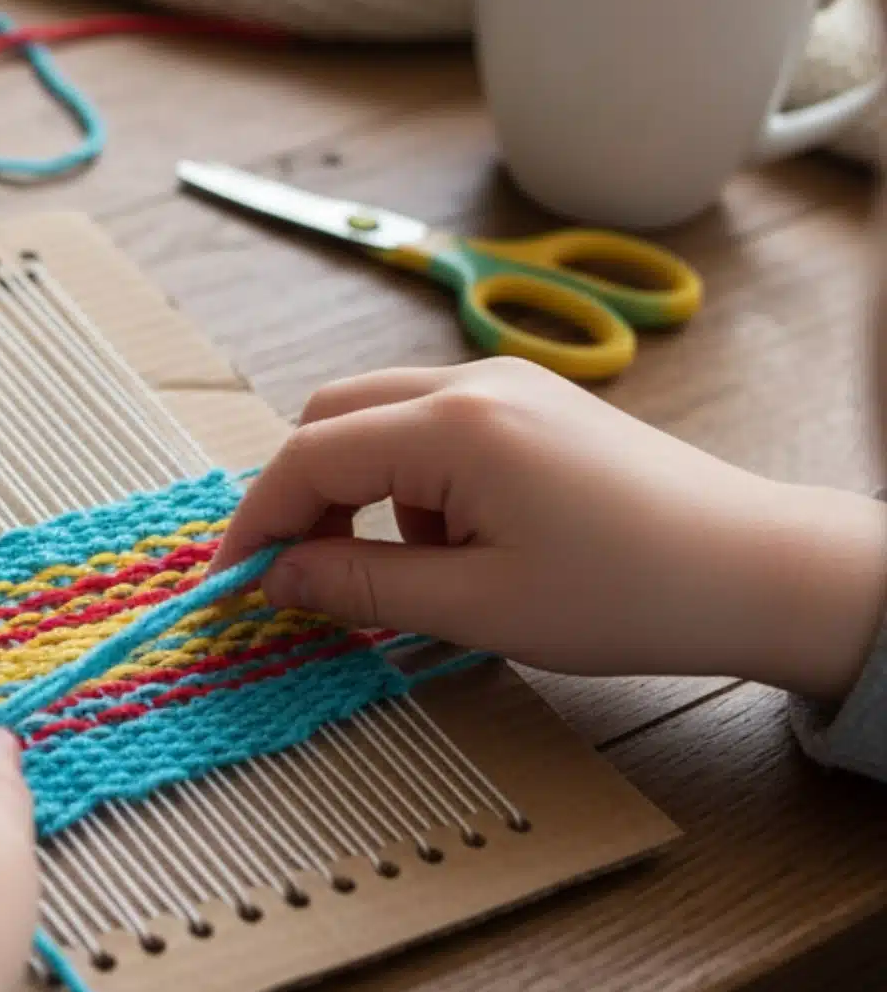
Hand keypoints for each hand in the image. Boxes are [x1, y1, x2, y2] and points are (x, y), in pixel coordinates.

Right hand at [214, 358, 886, 702]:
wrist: (758, 572)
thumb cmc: (628, 594)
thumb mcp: (477, 609)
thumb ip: (361, 585)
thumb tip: (278, 578)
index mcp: (453, 427)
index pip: (309, 457)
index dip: (258, 522)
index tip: (233, 584)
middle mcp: (470, 383)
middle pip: (331, 418)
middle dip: (298, 495)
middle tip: (298, 576)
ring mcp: (505, 384)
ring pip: (377, 417)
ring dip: (354, 489)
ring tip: (388, 572)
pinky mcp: (532, 403)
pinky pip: (430, 426)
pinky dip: (407, 482)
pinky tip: (450, 547)